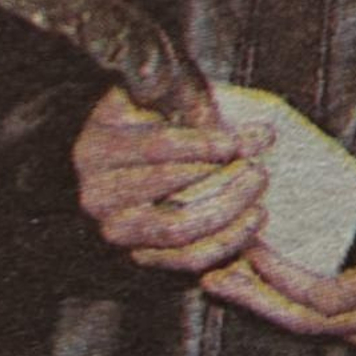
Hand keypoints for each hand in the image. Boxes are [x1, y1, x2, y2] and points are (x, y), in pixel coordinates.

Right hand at [73, 86, 273, 272]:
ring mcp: (117, 229)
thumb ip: (202, 107)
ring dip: (229, 209)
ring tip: (256, 187)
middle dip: (222, 177)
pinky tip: (251, 218)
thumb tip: (259, 134)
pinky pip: (189, 257)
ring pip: (180, 227)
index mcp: (96, 146)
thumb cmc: (157, 120)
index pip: (157, 148)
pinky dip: (227, 240)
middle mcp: (97, 193)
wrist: (142, 157)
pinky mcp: (141, 256)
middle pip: (170, 190)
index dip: (201, 145)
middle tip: (256, 166)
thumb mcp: (167, 98)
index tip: (235, 142)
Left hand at [202, 184, 355, 347]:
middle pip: (305, 319)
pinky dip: (271, 307)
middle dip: (256, 299)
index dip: (289, 279)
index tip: (255, 250)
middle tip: (212, 274)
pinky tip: (240, 287)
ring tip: (213, 281)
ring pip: (300, 327)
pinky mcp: (353, 331)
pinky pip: (305, 325)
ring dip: (255, 305)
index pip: (330, 297)